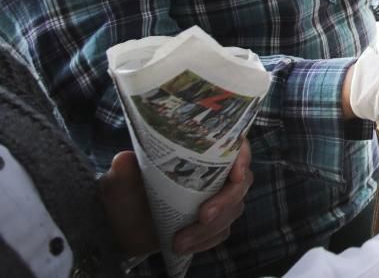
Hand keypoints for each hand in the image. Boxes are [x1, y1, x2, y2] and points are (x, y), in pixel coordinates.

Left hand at [99, 141, 252, 256]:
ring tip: (179, 241)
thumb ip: (124, 169)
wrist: (123, 227)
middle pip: (241, 183)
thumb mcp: (121, 180)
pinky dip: (205, 241)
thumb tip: (124, 159)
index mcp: (201, 152)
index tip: (236, 174)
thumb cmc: (126, 194)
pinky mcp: (215, 223)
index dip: (242, 157)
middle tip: (203, 216)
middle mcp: (216, 173)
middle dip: (226, 201)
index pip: (235, 146)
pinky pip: (222, 232)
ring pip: (234, 211)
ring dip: (210, 228)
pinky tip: (184, 246)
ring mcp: (219, 199)